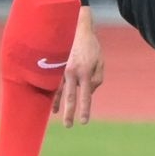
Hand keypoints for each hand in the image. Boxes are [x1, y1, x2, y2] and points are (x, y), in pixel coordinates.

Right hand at [52, 8, 105, 126]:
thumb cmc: (91, 47)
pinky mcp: (57, 67)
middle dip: (69, 113)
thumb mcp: (100, 62)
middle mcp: (72, 73)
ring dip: (59, 105)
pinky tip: (53, 105)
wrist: (75, 29)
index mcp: (86, 72)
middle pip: (70, 97)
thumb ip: (97, 79)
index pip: (85, 96)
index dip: (84, 110)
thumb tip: (89, 92)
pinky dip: (55, 95)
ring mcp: (63, 70)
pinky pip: (55, 85)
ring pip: (60, 92)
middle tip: (68, 126)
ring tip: (58, 116)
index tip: (84, 122)